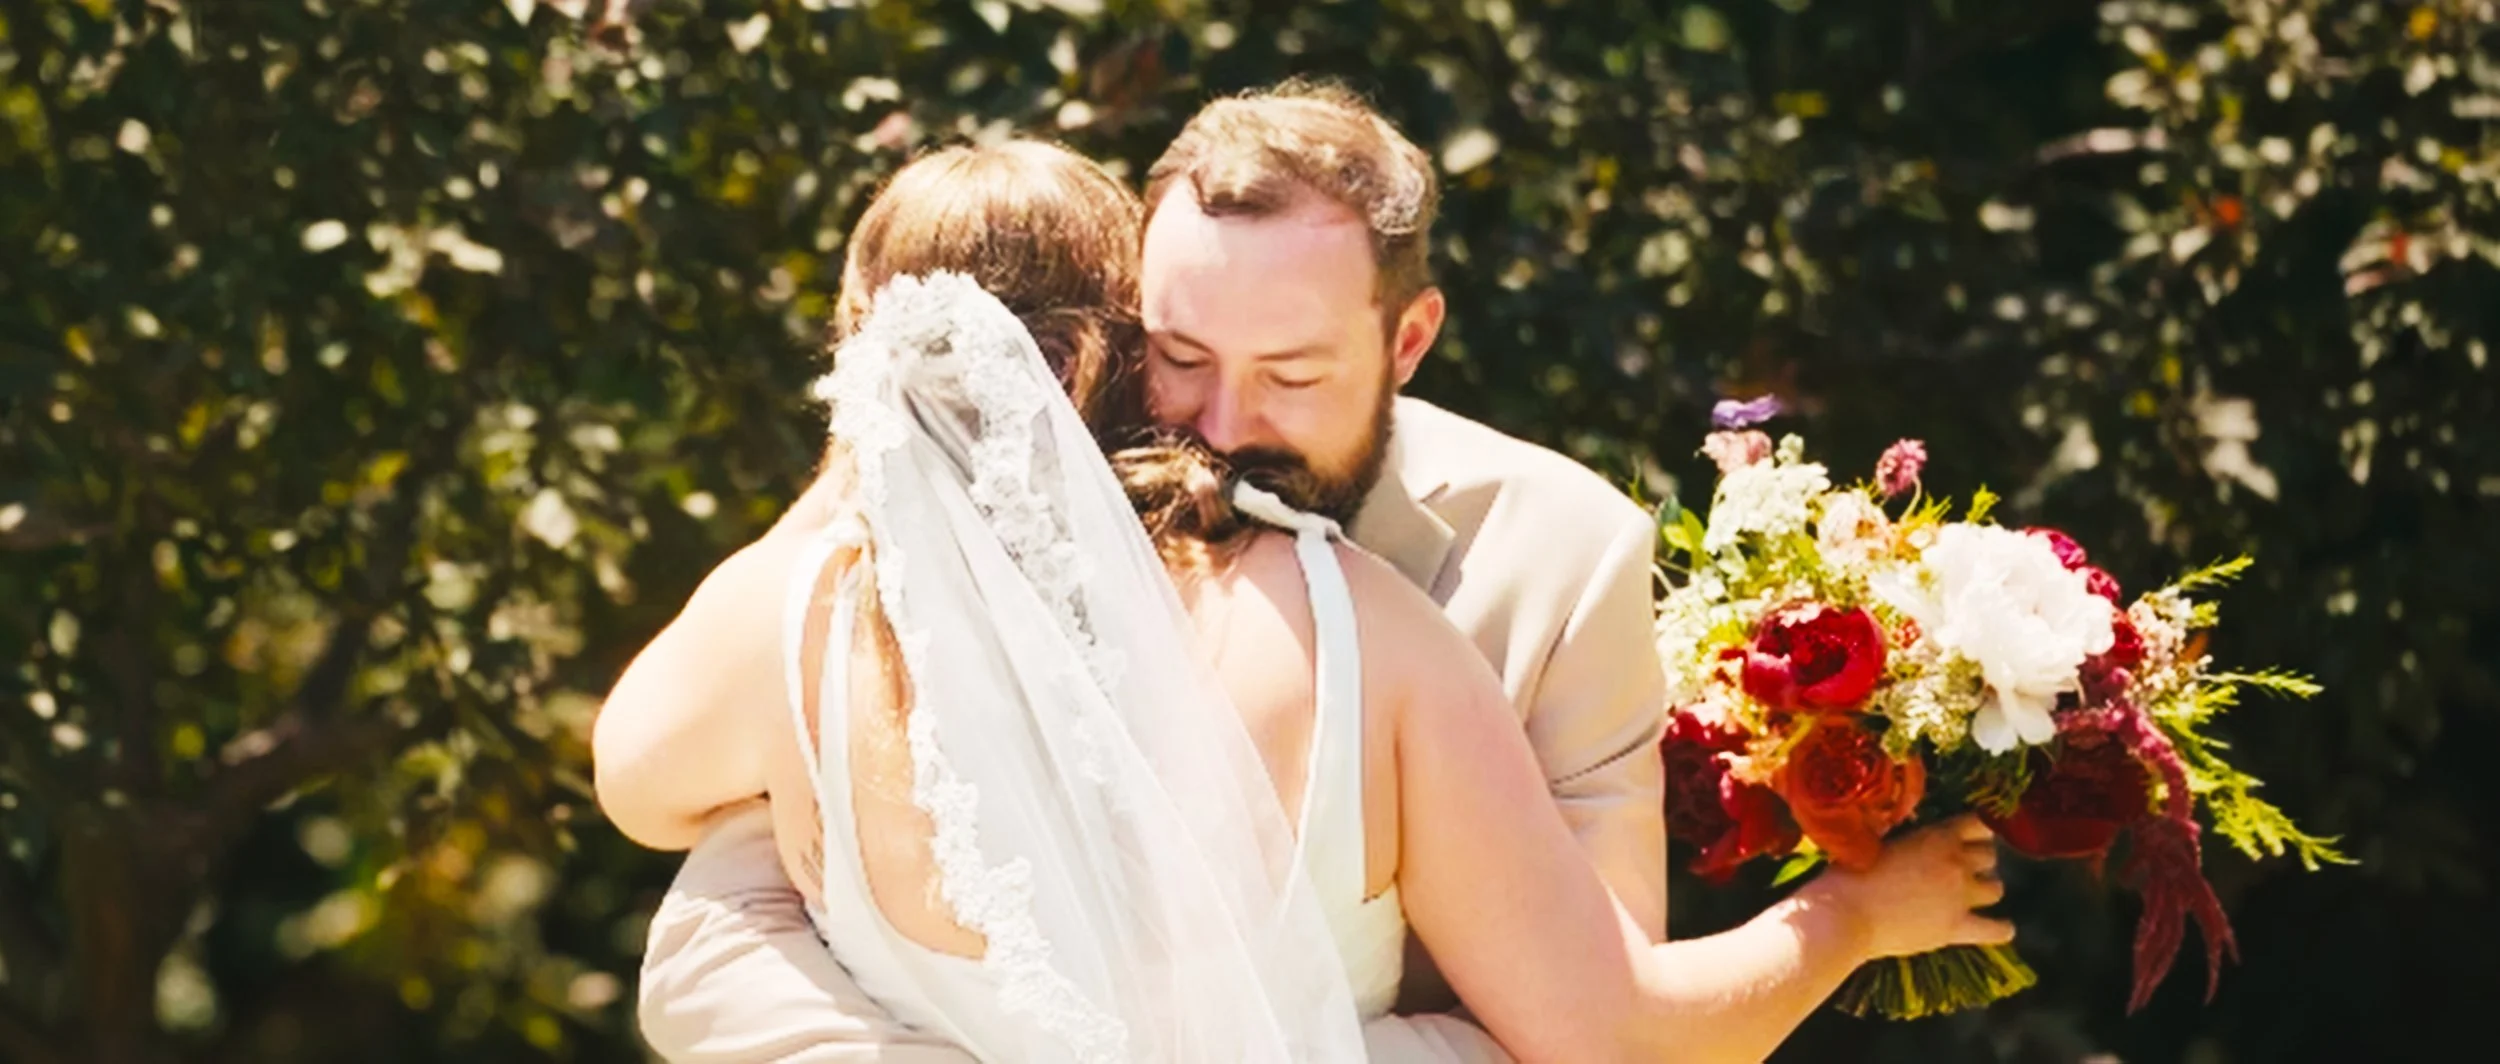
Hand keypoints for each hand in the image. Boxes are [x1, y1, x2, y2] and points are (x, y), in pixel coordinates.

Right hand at [1799, 814, 2014, 961]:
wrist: (1842, 915)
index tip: (1964, 839)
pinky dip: (2000, 928)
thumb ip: (1906, 840)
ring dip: (1985, 889)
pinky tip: (1997, 926)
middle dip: (1978, 861)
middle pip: (1990, 856)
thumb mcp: (1876, 842)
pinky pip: (1997, 929)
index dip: (1973, 831)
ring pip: (1996, 888)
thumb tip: (1913, 841)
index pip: (1977, 824)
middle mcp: (1955, 862)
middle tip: (1959, 870)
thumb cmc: (1847, 875)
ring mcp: (1959, 896)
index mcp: (1936, 836)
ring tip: (1969, 895)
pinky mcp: (1955, 928)